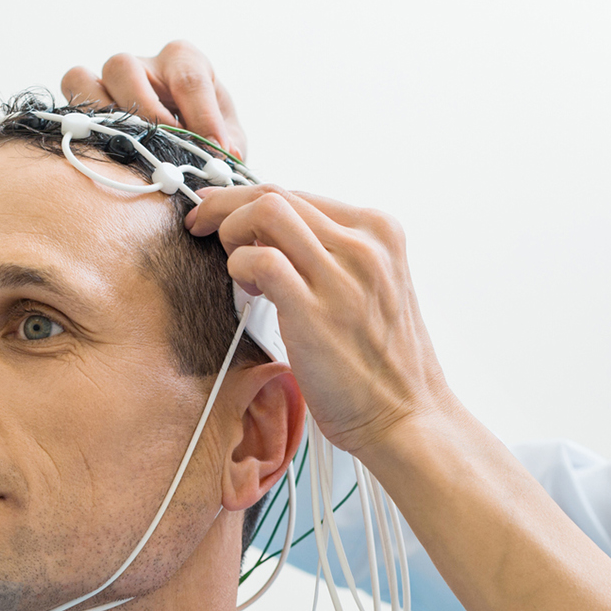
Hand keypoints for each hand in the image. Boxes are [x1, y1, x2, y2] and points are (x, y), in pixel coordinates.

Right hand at [60, 42, 246, 160]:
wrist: (185, 146)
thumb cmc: (209, 136)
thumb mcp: (228, 139)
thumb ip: (229, 146)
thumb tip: (223, 156)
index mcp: (185, 61)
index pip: (189, 78)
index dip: (202, 117)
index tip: (215, 152)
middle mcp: (143, 64)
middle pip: (123, 68)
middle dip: (143, 111)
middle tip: (165, 148)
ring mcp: (109, 81)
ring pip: (84, 79)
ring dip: (101, 118)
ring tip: (128, 151)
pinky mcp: (86, 100)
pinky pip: (69, 99)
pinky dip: (80, 123)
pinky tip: (104, 151)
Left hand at [186, 186, 454, 460]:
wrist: (407, 417)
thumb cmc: (385, 364)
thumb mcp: (374, 288)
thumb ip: (335, 256)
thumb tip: (272, 236)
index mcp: (381, 233)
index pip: (300, 193)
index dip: (250, 198)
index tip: (223, 210)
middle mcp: (365, 245)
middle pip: (278, 194)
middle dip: (226, 204)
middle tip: (203, 223)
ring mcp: (343, 275)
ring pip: (267, 211)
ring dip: (231, 229)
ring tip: (232, 262)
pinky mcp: (316, 310)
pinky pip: (260, 260)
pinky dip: (240, 265)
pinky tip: (246, 288)